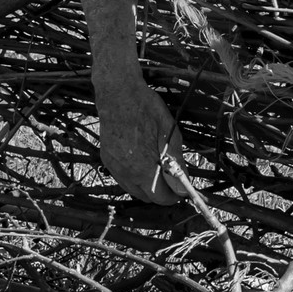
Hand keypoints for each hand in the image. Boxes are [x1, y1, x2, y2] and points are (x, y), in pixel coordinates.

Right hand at [97, 73, 185, 204]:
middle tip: (173, 179)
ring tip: (159, 170)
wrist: (118, 94)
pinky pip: (123, 179)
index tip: (182, 189)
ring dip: (148, 186)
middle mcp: (125, 173)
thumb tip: (184, 183)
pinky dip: (135, 178)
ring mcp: (114, 167)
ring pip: (133, 190)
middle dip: (162, 192)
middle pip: (147, 197)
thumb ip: (176, 162)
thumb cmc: (147, 110)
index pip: (160, 198)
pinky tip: (143, 163)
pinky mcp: (107, 160)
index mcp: (143, 168)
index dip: (174, 196)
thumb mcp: (170, 134)